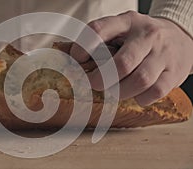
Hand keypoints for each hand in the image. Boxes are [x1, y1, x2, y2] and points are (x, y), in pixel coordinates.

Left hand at [71, 11, 192, 105]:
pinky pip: (155, 91)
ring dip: (120, 92)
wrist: (181, 39)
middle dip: (102, 79)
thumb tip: (77, 65)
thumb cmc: (143, 38)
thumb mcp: (123, 30)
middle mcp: (147, 35)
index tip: (77, 60)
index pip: (99, 30)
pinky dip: (141, 98)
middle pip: (121, 63)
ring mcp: (163, 54)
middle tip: (94, 84)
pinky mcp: (174, 72)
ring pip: (139, 80)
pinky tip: (136, 94)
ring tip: (114, 92)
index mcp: (127, 22)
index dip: (83, 48)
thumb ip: (103, 42)